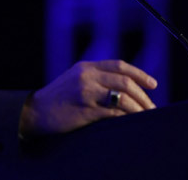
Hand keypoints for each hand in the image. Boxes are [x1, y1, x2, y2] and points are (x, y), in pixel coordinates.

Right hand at [18, 60, 156, 136]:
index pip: (119, 65)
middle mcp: (87, 77)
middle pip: (125, 82)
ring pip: (123, 98)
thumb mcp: (74, 79)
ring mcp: (86, 93)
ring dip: (139, 108)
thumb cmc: (57, 98)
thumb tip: (124, 87)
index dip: (139, 74)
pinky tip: (132, 121)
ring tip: (146, 115)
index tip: (153, 84)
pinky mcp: (86, 110)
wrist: (35, 112)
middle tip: (152, 106)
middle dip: (143, 95)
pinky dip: (126, 117)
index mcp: (85, 67)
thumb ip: (95, 78)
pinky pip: (114, 112)